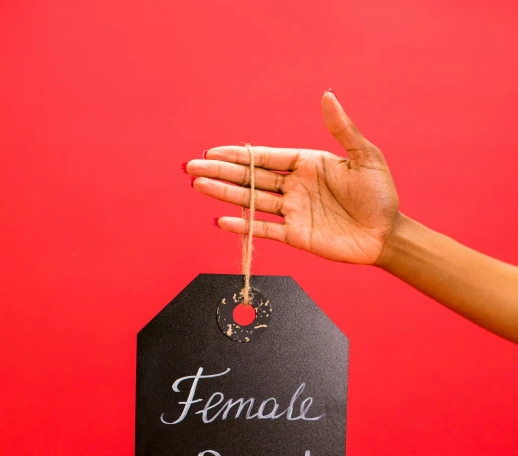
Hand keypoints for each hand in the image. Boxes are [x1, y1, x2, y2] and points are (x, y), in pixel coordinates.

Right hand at [184, 90, 399, 264]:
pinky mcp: (296, 236)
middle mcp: (295, 187)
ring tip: (198, 186)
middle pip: (251, 178)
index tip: (212, 152)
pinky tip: (223, 220)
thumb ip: (342, 129)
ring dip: (224, 194)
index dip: (239, 155)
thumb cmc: (380, 194)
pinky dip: (244, 227)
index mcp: (307, 164)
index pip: (265, 157)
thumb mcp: (365, 156)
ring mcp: (293, 212)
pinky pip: (265, 230)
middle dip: (221, 172)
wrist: (387, 234)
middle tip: (191, 168)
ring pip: (252, 201)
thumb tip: (327, 95)